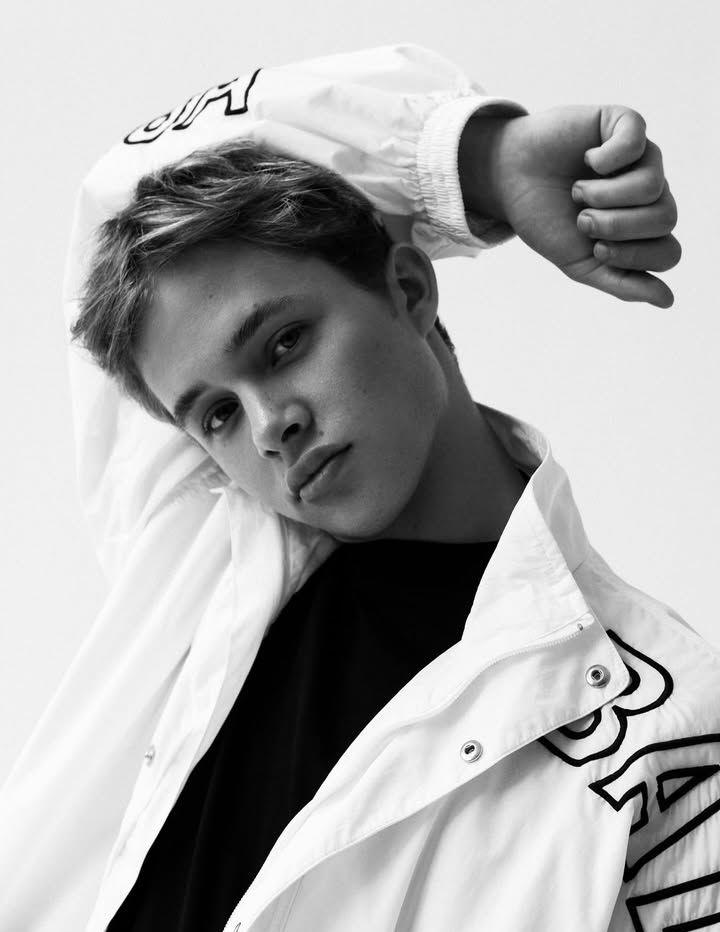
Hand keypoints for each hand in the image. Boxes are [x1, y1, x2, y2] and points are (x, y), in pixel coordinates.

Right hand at [459, 106, 679, 307]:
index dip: (632, 256)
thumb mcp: (580, 264)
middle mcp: (650, 193)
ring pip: (653, 185)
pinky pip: (637, 143)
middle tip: (582, 219)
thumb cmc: (545, 221)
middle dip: (616, 226)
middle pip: (665, 218)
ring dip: (604, 196)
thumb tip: (667, 301)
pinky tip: (587, 161)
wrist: (508, 182)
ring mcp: (641, 157)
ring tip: (577, 191)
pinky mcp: (625, 124)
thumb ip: (622, 284)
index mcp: (643, 229)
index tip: (594, 248)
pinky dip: (607, 159)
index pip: (669, 252)